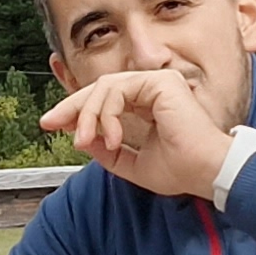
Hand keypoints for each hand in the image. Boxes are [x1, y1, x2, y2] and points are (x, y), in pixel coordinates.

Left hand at [39, 66, 234, 199]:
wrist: (206, 172)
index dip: (76, 111)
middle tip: (49, 122)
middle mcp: (152, 90)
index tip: (52, 125)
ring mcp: (157, 82)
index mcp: (148, 106)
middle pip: (100, 89)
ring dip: (87, 115)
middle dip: (70, 106)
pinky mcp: (160, 82)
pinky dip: (106, 113)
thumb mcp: (131, 164)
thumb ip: (106, 150)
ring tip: (83, 140)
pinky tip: (111, 137)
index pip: (105, 100)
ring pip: (104, 88)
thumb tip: (82, 138)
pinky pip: (117, 90)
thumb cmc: (181, 170)